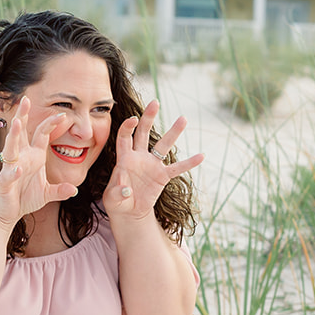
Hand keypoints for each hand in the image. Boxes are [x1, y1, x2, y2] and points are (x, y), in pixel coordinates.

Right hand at [0, 97, 78, 226]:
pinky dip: (12, 172)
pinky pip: (8, 175)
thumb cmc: (24, 199)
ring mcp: (10, 169)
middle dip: (22, 116)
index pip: (41, 134)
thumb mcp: (46, 194)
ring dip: (13, 136)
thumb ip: (60, 190)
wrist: (7, 213)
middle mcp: (20, 158)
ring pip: (11, 148)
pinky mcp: (3, 183)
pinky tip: (18, 168)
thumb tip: (74, 189)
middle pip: (20, 133)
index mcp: (33, 156)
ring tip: (17, 124)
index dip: (50, 124)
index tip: (62, 114)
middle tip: (25, 100)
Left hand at [104, 100, 204, 221]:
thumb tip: (126, 190)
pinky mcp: (162, 176)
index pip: (124, 137)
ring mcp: (152, 165)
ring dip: (173, 133)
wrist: (129, 212)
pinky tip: (201, 156)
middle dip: (148, 117)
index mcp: (124, 158)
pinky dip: (188, 163)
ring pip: (163, 146)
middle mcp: (139, 157)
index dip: (127, 127)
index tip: (133, 119)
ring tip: (183, 119)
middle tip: (155, 102)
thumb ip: (117, 193)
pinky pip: (177, 169)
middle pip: (143, 133)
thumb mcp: (113, 199)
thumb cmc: (117, 202)